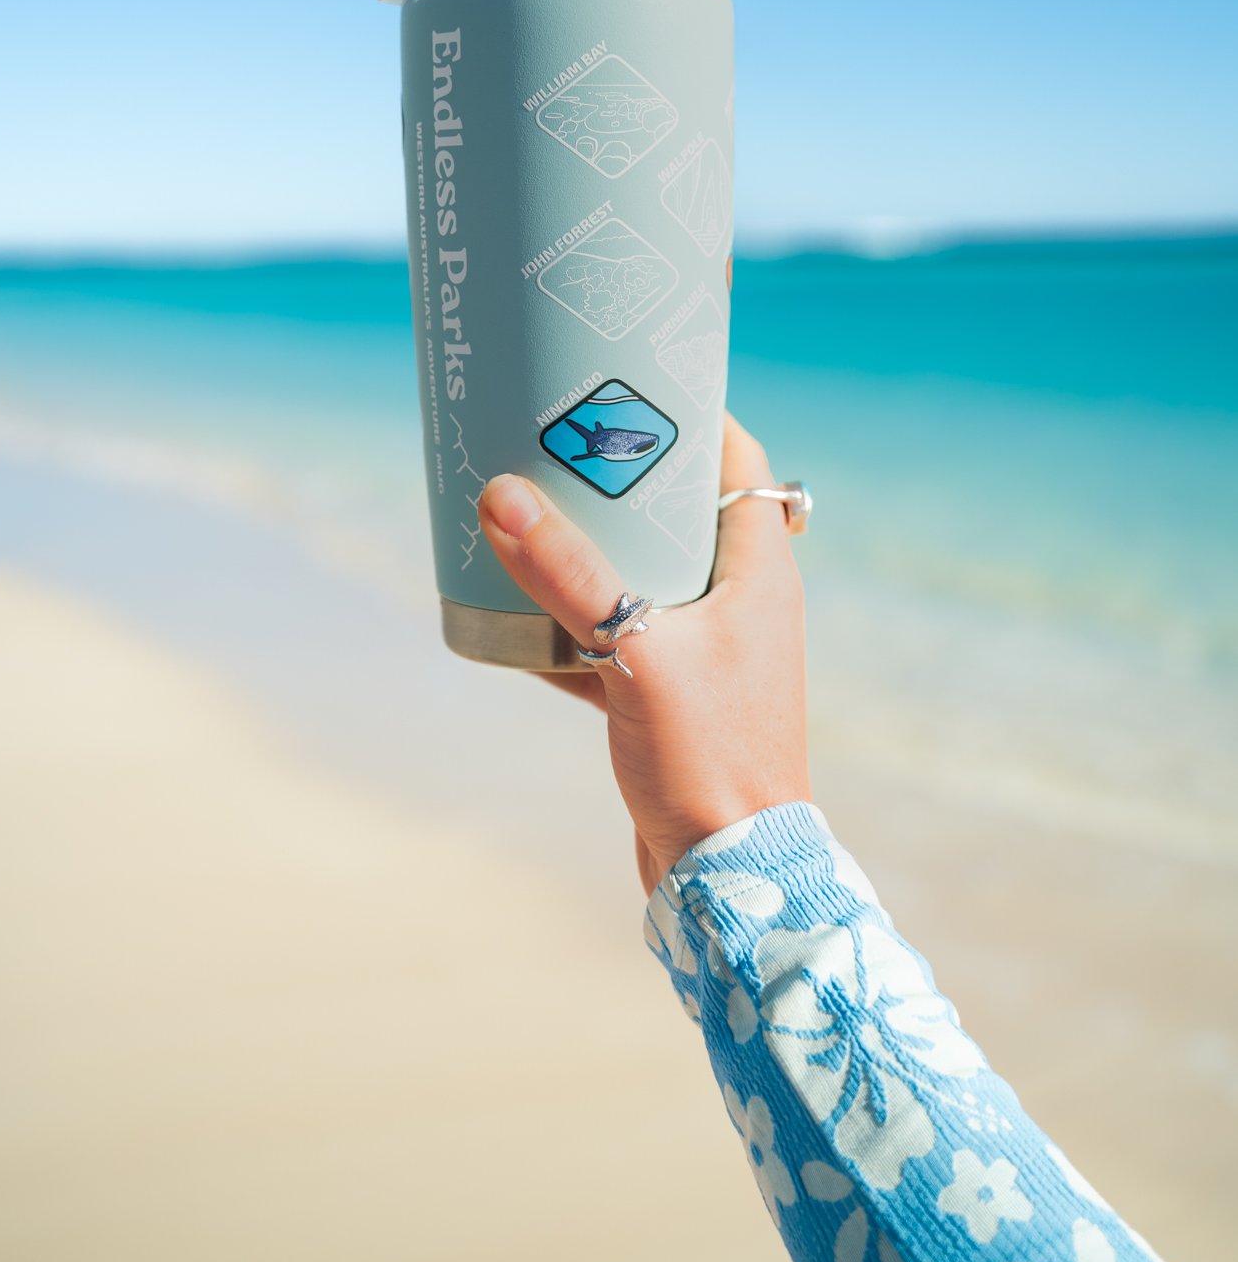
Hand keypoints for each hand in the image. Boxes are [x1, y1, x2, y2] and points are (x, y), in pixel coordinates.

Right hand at [479, 412, 808, 896]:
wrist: (731, 880)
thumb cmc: (709, 759)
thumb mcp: (634, 652)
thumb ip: (570, 575)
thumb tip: (501, 494)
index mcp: (758, 573)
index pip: (736, 462)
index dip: (691, 414)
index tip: (626, 381)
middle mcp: (738, 604)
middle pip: (678, 512)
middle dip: (617, 479)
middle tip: (551, 442)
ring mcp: (703, 654)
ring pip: (640, 576)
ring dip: (587, 551)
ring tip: (523, 513)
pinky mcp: (667, 700)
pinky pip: (612, 639)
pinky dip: (568, 624)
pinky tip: (512, 613)